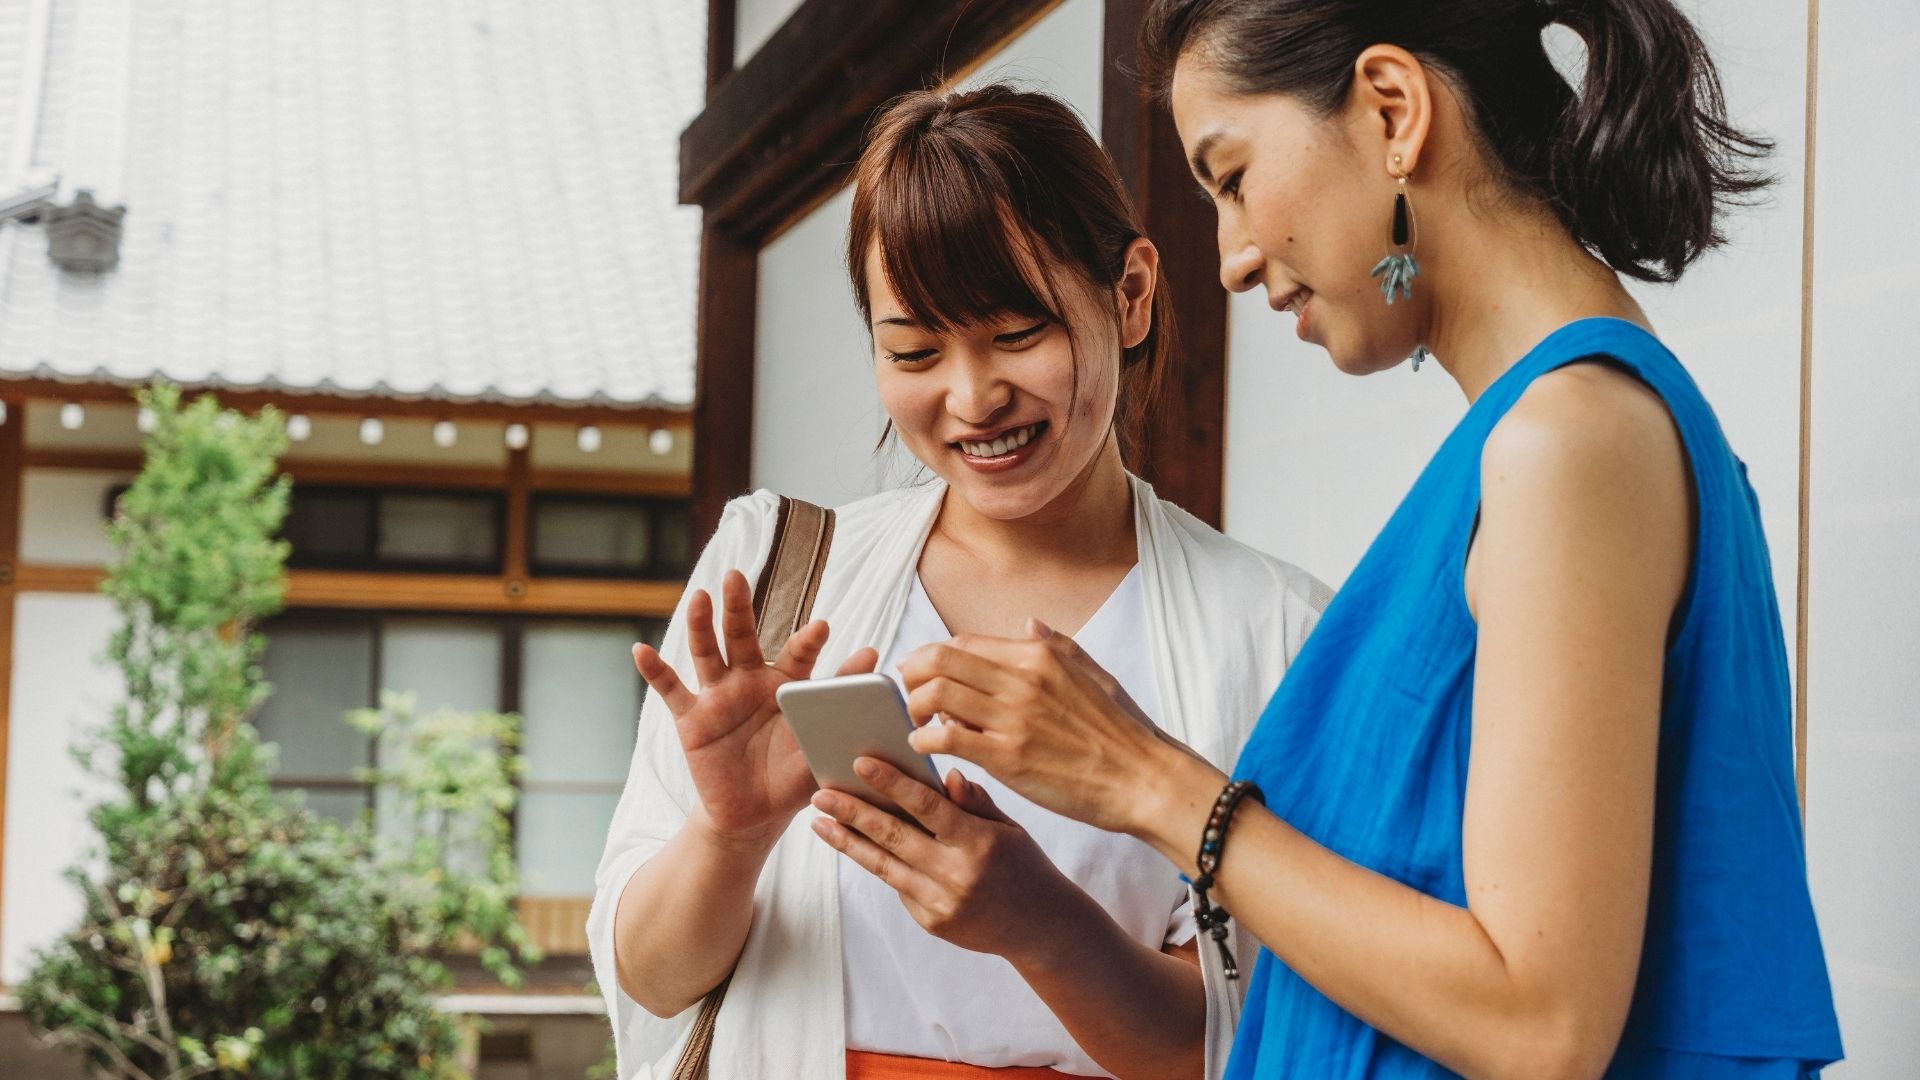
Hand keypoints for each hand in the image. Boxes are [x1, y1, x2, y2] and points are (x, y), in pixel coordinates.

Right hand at [634, 569, 878, 843]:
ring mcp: (718, 697)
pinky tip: (640, 651)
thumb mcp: (820, 742)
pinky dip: (655, 671)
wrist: (753, 816)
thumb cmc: (793, 776)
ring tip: (699, 597)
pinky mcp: (691, 719)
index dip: (808, 642)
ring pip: (706, 653)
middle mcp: (750, 680)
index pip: (798, 655)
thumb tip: (874, 655)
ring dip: (700, 625)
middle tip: (737, 576)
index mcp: (787, 684)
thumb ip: (840, 698)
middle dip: (739, 607)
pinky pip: (670, 691)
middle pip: (743, 636)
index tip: (822, 628)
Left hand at [809, 758, 1082, 964]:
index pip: (927, 806)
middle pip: (893, 837)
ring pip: (884, 866)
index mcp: (979, 843)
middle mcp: (957, 876)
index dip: (892, 783)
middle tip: (820, 793)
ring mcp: (941, 904)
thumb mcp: (1009, 828)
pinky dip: (879, 864)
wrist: (1041, 929)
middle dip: (852, 812)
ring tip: (820, 822)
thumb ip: (975, 802)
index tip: (861, 762)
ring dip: (848, 842)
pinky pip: (898, 887)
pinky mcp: (931, 923)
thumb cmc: (1025, 865)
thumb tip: (945, 774)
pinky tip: (857, 845)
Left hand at [896, 620, 1219, 837]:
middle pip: (940, 660)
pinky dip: (926, 739)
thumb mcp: (1094, 674)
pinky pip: (948, 738)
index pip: (964, 642)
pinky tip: (926, 747)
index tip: (922, 671)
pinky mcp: (1008, 756)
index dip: (933, 655)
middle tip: (907, 693)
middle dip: (912, 674)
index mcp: (1040, 655)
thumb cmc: (1123, 731)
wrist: (1144, 779)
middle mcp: (1023, 679)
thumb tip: (1028, 623)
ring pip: (937, 695)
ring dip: (916, 706)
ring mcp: (1014, 717)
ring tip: (917, 722)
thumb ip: (1057, 645)